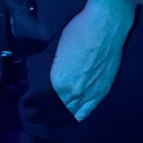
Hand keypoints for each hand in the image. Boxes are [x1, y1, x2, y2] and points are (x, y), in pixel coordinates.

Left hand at [51, 0, 134, 120]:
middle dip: (54, 112)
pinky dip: (83, 111)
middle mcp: (76, 92)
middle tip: (46, 115)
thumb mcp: (58, 52)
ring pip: (77, 111)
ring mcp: (92, 92)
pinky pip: (91, 107)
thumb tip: (52, 81)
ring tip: (61, 116)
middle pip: (63, 109)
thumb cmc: (77, 31)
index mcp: (60, 81)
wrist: (106, 25)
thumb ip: (55, 71)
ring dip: (69, 113)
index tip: (36, 108)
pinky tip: (78, 114)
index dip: (42, 106)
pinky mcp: (105, 89)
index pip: (49, 102)